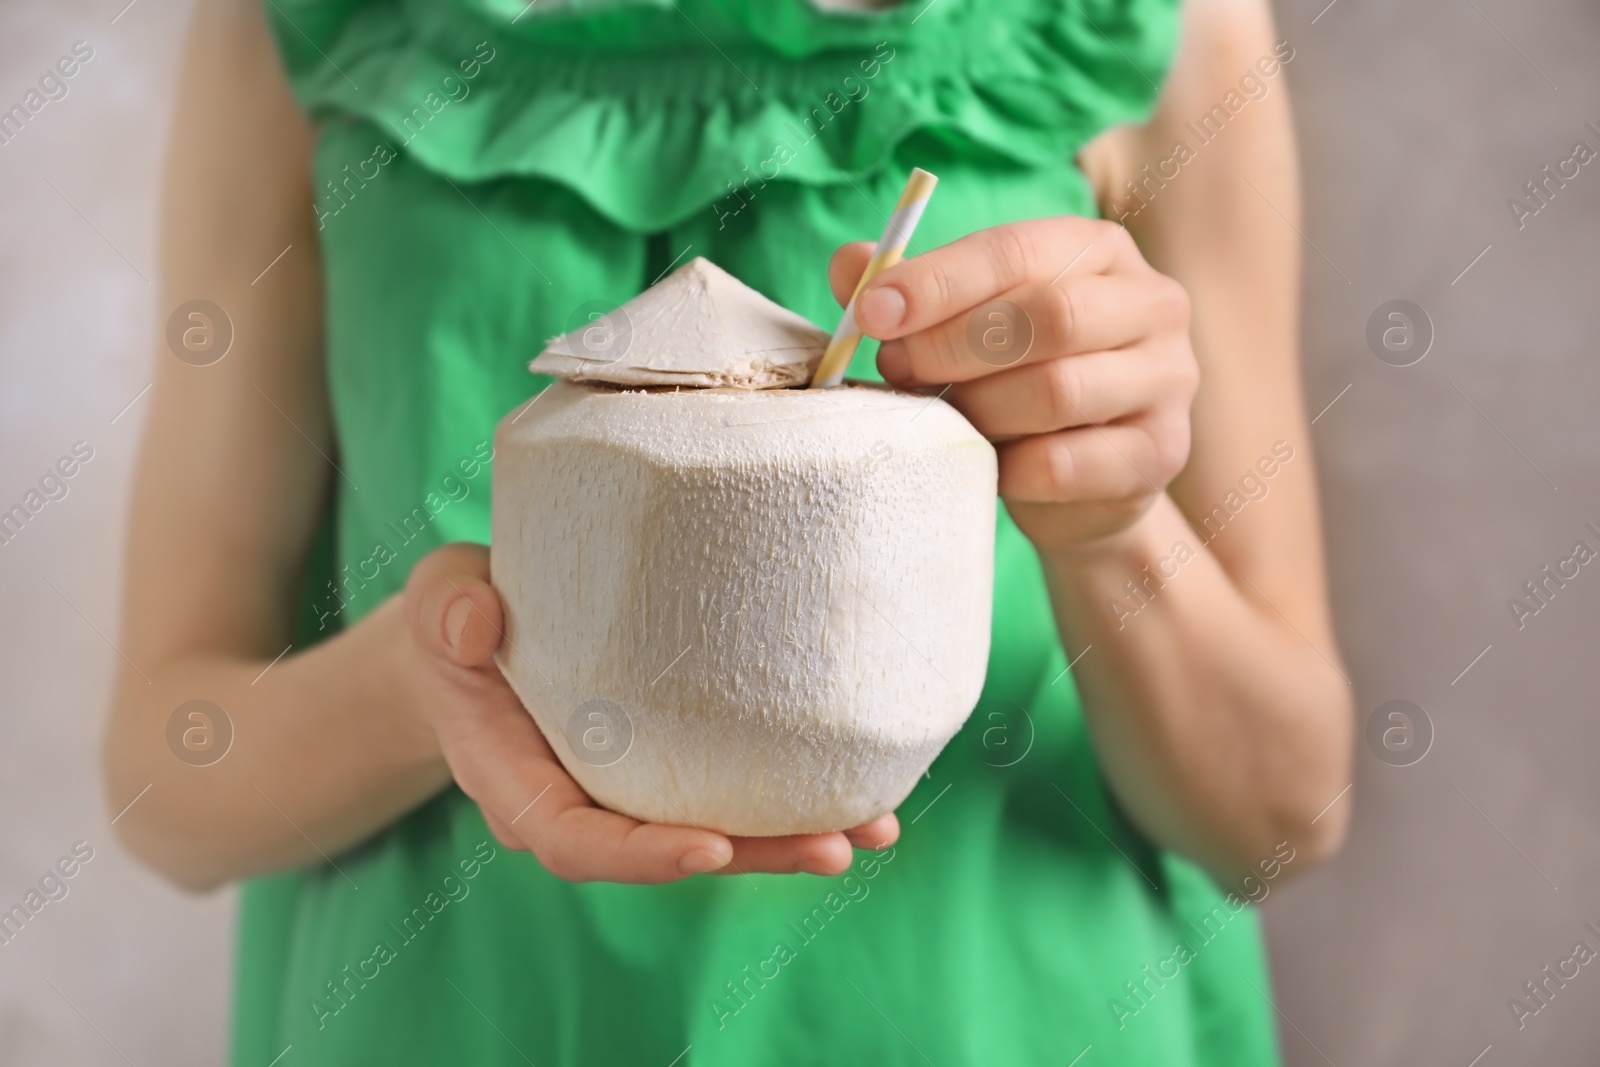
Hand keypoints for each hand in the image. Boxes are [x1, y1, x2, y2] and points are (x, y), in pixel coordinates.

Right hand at [395, 543, 898, 883]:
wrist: (474, 635)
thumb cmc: (456, 620)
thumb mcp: (438, 602)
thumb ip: (447, 610)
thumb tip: (475, 624)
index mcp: (517, 782)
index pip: (575, 841)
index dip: (642, 855)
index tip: (712, 850)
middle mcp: (579, 802)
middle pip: (668, 852)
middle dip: (754, 856)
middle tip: (836, 846)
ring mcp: (627, 789)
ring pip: (714, 830)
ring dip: (792, 836)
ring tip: (874, 827)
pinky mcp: (667, 763)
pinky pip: (728, 791)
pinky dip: (791, 794)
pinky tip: (861, 786)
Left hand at [832, 217, 1197, 554]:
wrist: (1079, 486)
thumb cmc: (1014, 384)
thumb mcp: (962, 328)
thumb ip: (910, 294)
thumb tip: (849, 265)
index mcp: (1099, 250)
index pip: (1016, 249)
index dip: (938, 281)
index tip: (871, 313)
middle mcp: (1151, 303)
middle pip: (1048, 315)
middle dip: (954, 345)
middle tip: (896, 370)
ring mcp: (1167, 379)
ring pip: (1058, 390)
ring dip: (981, 409)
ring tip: (945, 419)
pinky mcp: (1161, 453)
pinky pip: (1067, 464)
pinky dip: (1011, 470)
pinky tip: (989, 467)